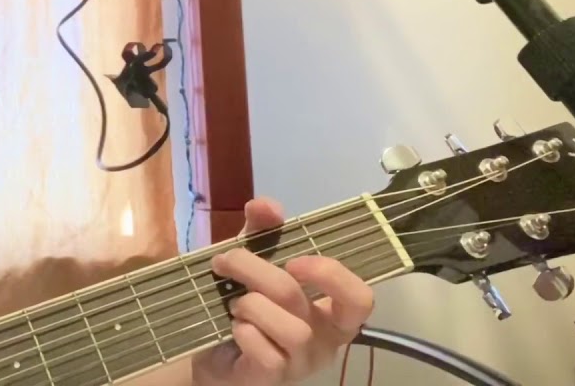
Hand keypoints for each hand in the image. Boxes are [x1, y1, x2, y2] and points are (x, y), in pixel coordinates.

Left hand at [191, 197, 373, 384]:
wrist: (215, 356)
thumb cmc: (247, 307)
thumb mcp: (254, 262)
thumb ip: (262, 232)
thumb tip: (267, 205)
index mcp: (330, 310)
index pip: (359, 298)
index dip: (331, 274)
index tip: (293, 260)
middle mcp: (324, 340)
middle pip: (300, 299)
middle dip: (256, 271)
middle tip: (226, 261)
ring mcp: (301, 363)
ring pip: (289, 328)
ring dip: (250, 305)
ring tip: (234, 305)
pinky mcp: (274, 379)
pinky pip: (267, 354)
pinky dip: (245, 333)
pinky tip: (234, 329)